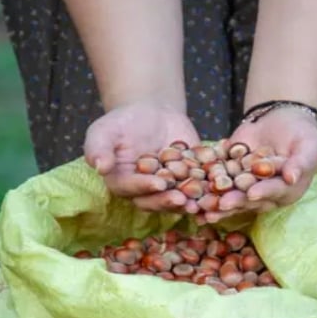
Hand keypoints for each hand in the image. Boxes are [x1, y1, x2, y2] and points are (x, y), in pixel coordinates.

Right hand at [84, 102, 200, 212]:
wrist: (153, 113)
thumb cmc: (123, 122)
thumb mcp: (105, 129)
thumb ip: (98, 147)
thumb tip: (99, 166)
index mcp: (121, 183)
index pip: (131, 188)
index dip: (144, 187)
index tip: (158, 183)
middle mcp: (143, 193)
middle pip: (154, 201)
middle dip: (168, 200)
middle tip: (181, 198)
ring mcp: (167, 191)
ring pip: (176, 202)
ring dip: (189, 204)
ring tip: (200, 202)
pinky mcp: (187, 184)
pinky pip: (197, 192)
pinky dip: (207, 194)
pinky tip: (218, 193)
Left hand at [199, 106, 316, 223]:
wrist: (283, 119)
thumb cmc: (303, 134)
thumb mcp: (309, 145)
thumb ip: (301, 162)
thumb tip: (291, 178)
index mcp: (286, 191)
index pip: (274, 192)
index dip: (263, 192)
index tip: (252, 193)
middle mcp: (265, 194)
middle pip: (248, 199)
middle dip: (234, 202)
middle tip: (220, 204)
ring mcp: (246, 186)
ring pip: (230, 195)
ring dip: (215, 202)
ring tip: (200, 207)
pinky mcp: (230, 176)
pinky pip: (216, 182)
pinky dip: (203, 185)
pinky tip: (189, 189)